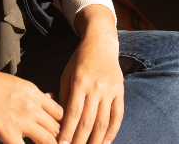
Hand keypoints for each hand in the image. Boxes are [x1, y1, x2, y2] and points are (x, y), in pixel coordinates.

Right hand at [0, 64, 63, 143]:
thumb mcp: (18, 83)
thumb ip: (35, 94)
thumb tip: (51, 98)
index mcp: (35, 93)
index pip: (60, 113)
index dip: (60, 125)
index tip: (55, 133)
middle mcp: (32, 106)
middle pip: (57, 129)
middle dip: (56, 139)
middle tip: (51, 143)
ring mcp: (21, 121)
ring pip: (49, 142)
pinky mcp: (8, 133)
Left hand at [58, 5, 123, 143]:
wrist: (100, 44)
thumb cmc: (79, 60)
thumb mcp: (67, 74)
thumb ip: (64, 96)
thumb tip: (59, 119)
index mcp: (80, 82)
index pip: (73, 112)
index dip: (68, 131)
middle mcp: (96, 88)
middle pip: (88, 121)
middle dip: (80, 140)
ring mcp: (110, 91)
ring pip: (103, 122)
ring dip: (96, 141)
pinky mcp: (120, 92)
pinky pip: (117, 116)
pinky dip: (112, 132)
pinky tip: (105, 142)